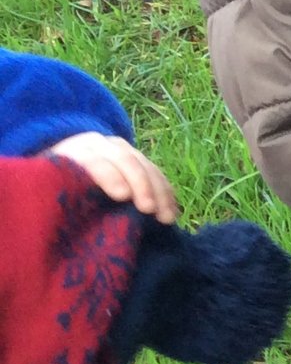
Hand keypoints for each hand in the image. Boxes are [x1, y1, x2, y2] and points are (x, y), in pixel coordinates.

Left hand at [45, 133, 178, 222]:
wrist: (62, 169)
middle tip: (149, 210)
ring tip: (166, 218)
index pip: (95, 160)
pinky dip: (167, 193)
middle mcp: (101, 146)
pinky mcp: (138, 160)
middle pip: (126, 160)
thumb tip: (58, 217)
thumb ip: (55, 195)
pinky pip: (158, 174)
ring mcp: (122, 151)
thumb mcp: (45, 188)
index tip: (122, 197)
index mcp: (74, 151)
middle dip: (142, 184)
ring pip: (146, 165)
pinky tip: (172, 212)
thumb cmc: (50, 188)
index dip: (109, 176)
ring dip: (160, 191)